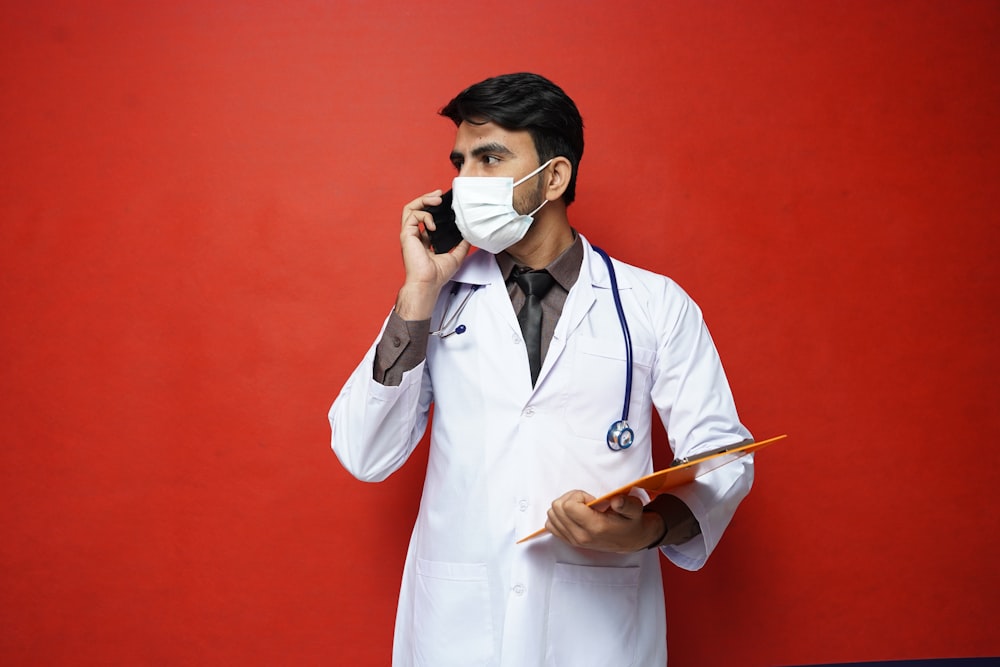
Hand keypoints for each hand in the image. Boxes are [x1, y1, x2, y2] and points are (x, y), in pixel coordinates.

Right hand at [396, 190, 470, 319]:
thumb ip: (462, 244)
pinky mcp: (406, 235)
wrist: (428, 283)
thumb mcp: (456, 256)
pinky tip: (433, 225)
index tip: (445, 203)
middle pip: (417, 210)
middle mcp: (415, 236)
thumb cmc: (437, 275)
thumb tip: (470, 235)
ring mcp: (409, 234)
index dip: (434, 208)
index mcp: (424, 240)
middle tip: (439, 194)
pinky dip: (424, 216)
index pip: (426, 219)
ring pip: (410, 209)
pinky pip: (412, 216)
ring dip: (423, 200)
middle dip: (427, 199)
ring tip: (436, 199)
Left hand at [544, 490, 663, 553]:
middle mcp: (580, 536)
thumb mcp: (635, 510)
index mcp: (595, 527)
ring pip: (552, 515)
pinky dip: (559, 516)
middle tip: (586, 502)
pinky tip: (574, 515)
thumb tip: (616, 501)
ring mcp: (573, 540)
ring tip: (581, 508)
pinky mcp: (569, 541)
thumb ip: (627, 504)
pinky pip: (550, 525)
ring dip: (564, 506)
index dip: (579, 496)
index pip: (568, 505)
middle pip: (557, 508)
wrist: (630, 540)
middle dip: (570, 498)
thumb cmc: (630, 523)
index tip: (592, 500)